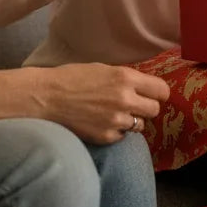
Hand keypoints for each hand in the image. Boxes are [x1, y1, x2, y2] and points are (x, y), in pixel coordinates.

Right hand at [41, 63, 169, 145]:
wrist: (44, 97)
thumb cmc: (71, 78)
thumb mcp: (103, 69)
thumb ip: (126, 78)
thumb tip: (145, 86)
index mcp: (125, 78)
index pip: (161, 90)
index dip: (158, 93)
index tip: (153, 94)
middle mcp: (125, 99)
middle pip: (155, 109)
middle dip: (146, 107)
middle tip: (134, 105)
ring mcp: (116, 120)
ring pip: (140, 125)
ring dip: (131, 120)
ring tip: (114, 114)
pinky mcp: (106, 137)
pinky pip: (123, 136)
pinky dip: (116, 131)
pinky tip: (102, 123)